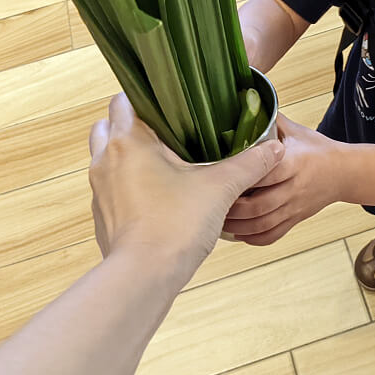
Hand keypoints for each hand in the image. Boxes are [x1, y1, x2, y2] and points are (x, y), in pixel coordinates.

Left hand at [88, 94, 284, 289]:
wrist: (144, 277)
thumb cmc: (175, 225)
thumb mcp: (221, 188)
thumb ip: (249, 163)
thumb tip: (274, 149)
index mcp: (129, 141)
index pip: (123, 100)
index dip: (146, 98)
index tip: (170, 104)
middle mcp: (106, 160)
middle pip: (107, 125)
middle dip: (132, 125)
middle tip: (166, 132)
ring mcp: (100, 189)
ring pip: (105, 158)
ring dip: (126, 155)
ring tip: (162, 162)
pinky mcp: (102, 216)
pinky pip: (110, 189)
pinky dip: (126, 185)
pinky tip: (156, 195)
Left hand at [223, 114, 343, 244]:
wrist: (344, 172)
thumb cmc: (316, 149)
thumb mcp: (294, 130)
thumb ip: (269, 120)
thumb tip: (241, 102)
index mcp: (294, 162)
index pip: (266, 171)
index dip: (243, 175)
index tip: (220, 173)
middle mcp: (295, 188)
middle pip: (260, 204)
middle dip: (232, 207)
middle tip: (210, 201)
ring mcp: (295, 208)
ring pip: (263, 224)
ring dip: (237, 226)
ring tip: (217, 219)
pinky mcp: (294, 220)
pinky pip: (272, 236)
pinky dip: (252, 238)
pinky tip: (237, 232)